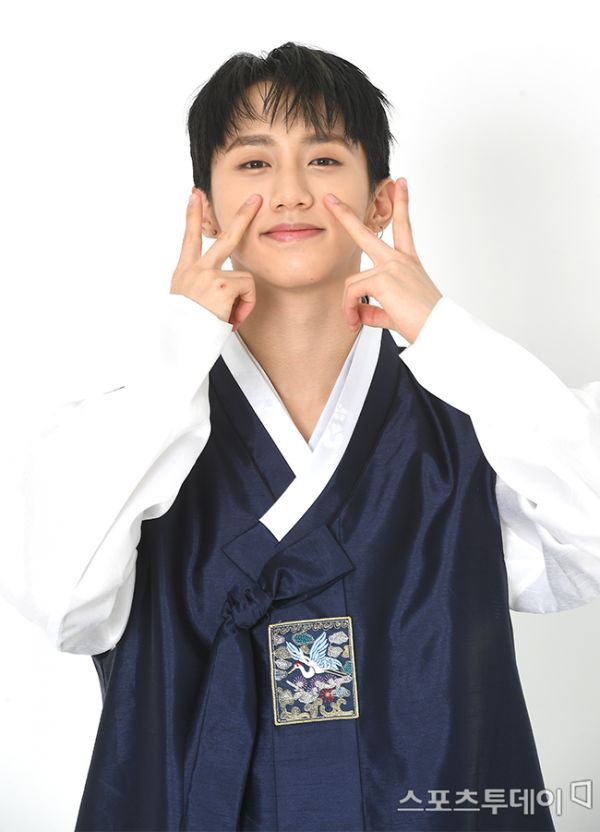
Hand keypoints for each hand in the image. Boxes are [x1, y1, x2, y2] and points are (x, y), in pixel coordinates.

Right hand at [170, 190, 262, 331]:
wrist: (180, 344)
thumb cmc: (185, 331)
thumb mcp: (185, 305)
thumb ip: (202, 290)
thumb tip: (225, 293)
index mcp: (184, 273)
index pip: (189, 238)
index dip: (192, 215)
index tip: (195, 194)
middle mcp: (195, 270)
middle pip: (224, 236)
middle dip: (243, 216)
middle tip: (256, 199)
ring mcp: (208, 275)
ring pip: (244, 279)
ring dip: (242, 302)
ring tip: (227, 318)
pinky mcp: (222, 285)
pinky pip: (248, 291)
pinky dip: (244, 308)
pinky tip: (230, 319)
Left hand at [323, 178, 442, 342]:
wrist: (439, 329)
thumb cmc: (424, 322)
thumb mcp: (396, 313)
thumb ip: (374, 310)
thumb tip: (357, 313)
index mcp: (408, 263)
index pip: (403, 228)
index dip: (402, 204)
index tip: (400, 184)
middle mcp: (400, 261)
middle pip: (367, 232)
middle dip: (345, 215)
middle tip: (330, 199)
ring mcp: (391, 267)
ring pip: (351, 283)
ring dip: (348, 304)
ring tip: (354, 321)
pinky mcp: (382, 278)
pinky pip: (352, 294)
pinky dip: (350, 309)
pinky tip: (356, 321)